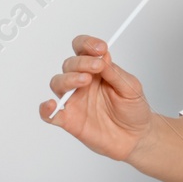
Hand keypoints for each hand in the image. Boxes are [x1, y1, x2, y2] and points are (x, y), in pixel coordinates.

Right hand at [39, 35, 152, 160]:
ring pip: (58, 83)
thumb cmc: (133, 110)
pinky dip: (46, 109)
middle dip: (82, 62)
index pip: (82, 50)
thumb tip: (103, 57)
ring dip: (68, 78)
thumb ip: (115, 73)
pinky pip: (50, 114)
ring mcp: (74, 101)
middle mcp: (82, 83)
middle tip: (98, 66)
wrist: (136, 137)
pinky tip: (51, 105)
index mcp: (96, 70)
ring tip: (85, 80)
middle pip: (69, 64)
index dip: (87, 44)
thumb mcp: (131, 87)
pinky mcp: (70, 120)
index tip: (101, 48)